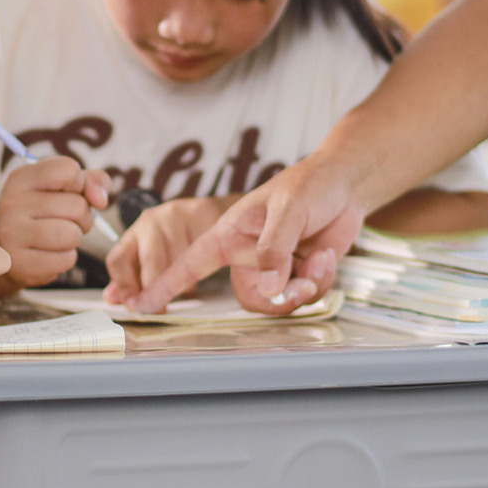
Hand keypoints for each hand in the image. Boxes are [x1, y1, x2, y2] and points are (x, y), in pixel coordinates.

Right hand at [0, 156, 110, 287]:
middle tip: (68, 220)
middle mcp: (11, 203)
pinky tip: (51, 253)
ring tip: (61, 236)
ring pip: (72, 235)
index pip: (67, 170)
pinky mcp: (19, 264)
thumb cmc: (44, 212)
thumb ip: (91, 181)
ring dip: (75, 237)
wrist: (9, 249)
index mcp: (21, 178)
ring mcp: (12, 235)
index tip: (73, 191)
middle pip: (77, 206)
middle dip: (83, 216)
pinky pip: (65, 260)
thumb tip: (100, 200)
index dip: (81, 183)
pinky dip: (67, 258)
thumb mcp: (64, 188)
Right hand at [126, 159, 363, 314]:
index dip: (166, 283)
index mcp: (232, 232)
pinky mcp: (299, 274)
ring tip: (320, 259)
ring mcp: (275, 267)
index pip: (191, 261)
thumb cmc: (309, 184)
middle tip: (303, 284)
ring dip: (306, 287)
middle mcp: (249, 254)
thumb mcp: (288, 208)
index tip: (142, 304)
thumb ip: (274, 248)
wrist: (345, 185)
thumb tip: (268, 287)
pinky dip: (321, 280)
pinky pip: (305, 296)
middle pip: (250, 297)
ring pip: (280, 301)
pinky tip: (326, 256)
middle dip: (279, 299)